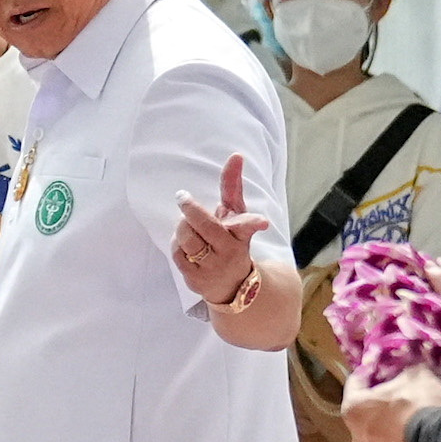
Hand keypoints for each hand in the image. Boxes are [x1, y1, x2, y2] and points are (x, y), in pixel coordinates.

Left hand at [172, 153, 272, 307]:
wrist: (233, 285)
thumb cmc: (231, 240)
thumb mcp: (236, 214)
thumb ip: (232, 186)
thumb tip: (236, 155)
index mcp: (242, 233)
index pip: (248, 225)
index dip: (254, 222)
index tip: (263, 222)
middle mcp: (230, 251)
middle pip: (206, 226)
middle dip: (191, 209)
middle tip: (182, 197)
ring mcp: (213, 267)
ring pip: (188, 238)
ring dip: (182, 226)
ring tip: (185, 224)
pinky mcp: (197, 279)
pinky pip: (178, 253)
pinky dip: (177, 243)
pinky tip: (184, 244)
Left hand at [340, 364, 440, 441]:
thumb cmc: (419, 406)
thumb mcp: (417, 376)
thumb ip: (408, 373)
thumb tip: (411, 374)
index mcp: (354, 409)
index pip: (355, 384)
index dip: (368, 374)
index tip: (379, 368)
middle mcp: (358, 437)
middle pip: (365, 416)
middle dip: (379, 406)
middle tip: (398, 397)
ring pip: (380, 441)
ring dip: (391, 432)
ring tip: (412, 425)